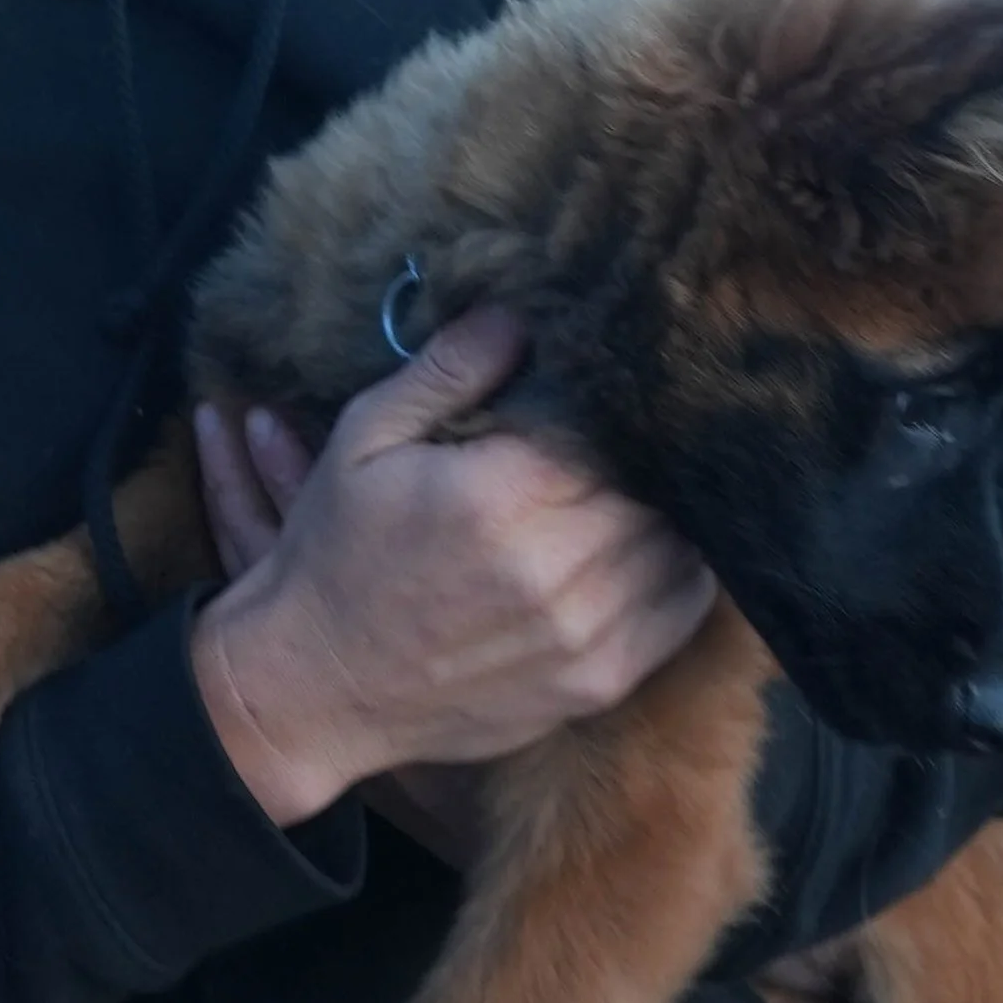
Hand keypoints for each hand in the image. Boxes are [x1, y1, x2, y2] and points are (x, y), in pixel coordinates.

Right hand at [188, 305, 716, 827]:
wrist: (320, 688)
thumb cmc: (339, 551)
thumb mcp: (365, 440)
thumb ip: (446, 371)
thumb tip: (517, 314)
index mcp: (496, 496)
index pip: (610, 426)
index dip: (615, 403)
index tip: (602, 389)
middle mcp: (552, 569)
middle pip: (653, 485)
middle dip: (643, 456)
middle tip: (625, 435)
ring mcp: (584, 635)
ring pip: (679, 544)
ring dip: (666, 510)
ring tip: (635, 488)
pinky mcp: (599, 684)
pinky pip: (682, 610)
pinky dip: (679, 570)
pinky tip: (645, 547)